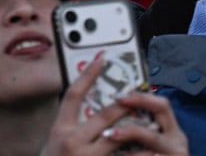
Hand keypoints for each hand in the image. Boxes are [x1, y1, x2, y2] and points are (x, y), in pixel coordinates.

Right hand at [42, 57, 188, 155]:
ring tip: (152, 123)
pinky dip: (138, 155)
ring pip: (118, 137)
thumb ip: (70, 124)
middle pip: (104, 115)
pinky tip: (151, 152)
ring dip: (136, 129)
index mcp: (60, 130)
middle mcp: (72, 142)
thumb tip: (87, 103)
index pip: (73, 95)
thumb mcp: (54, 141)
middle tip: (137, 94)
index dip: (88, 75)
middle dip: (124, 104)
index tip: (101, 59)